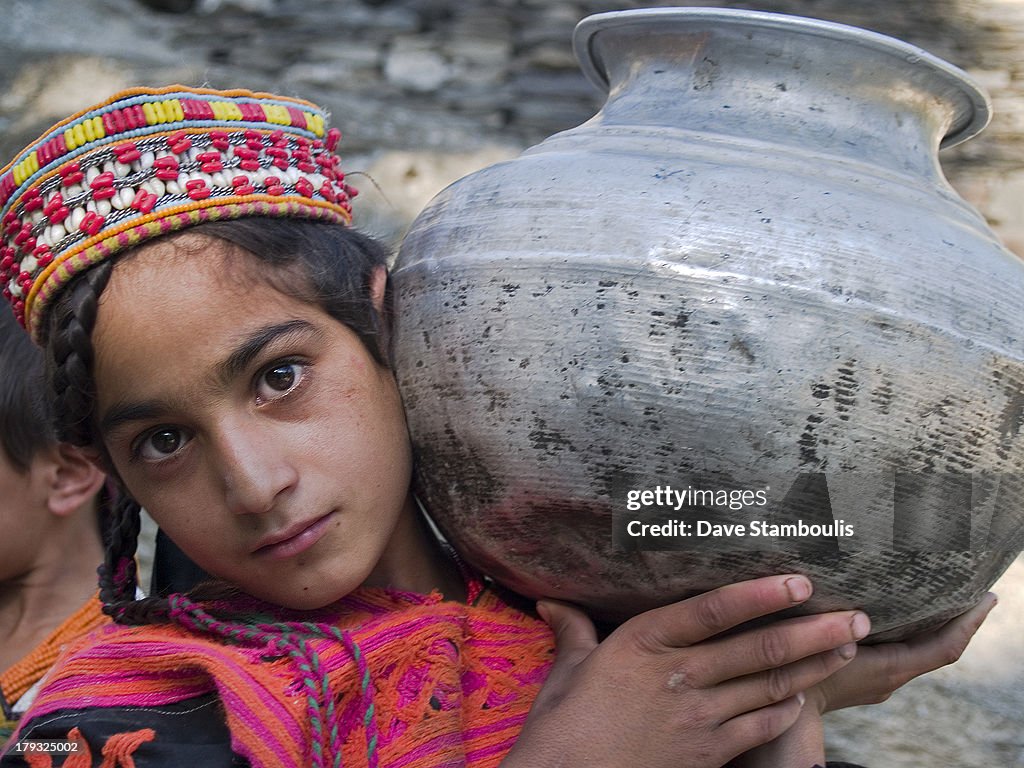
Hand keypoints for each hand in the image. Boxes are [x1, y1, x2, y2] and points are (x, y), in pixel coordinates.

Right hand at [502, 575, 869, 767]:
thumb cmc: (564, 725)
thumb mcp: (569, 670)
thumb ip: (575, 630)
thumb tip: (551, 602)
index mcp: (645, 642)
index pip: (715, 610)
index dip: (762, 594)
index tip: (801, 581)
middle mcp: (680, 675)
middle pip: (760, 648)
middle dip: (814, 631)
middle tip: (855, 616)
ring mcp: (699, 718)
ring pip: (770, 686)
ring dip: (815, 667)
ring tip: (847, 648)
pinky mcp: (707, 753)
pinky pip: (759, 728)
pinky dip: (786, 712)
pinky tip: (804, 699)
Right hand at [808, 591, 996, 713]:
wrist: (786, 714)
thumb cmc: (800, 681)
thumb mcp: (818, 649)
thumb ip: (835, 631)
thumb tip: (854, 612)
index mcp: (891, 669)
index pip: (945, 648)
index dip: (969, 624)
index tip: (988, 598)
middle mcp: (894, 677)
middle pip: (938, 645)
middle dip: (957, 618)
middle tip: (970, 586)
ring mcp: (882, 679)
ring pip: (919, 648)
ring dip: (934, 624)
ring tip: (939, 590)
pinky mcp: (869, 677)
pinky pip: (901, 651)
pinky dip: (911, 630)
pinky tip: (898, 610)